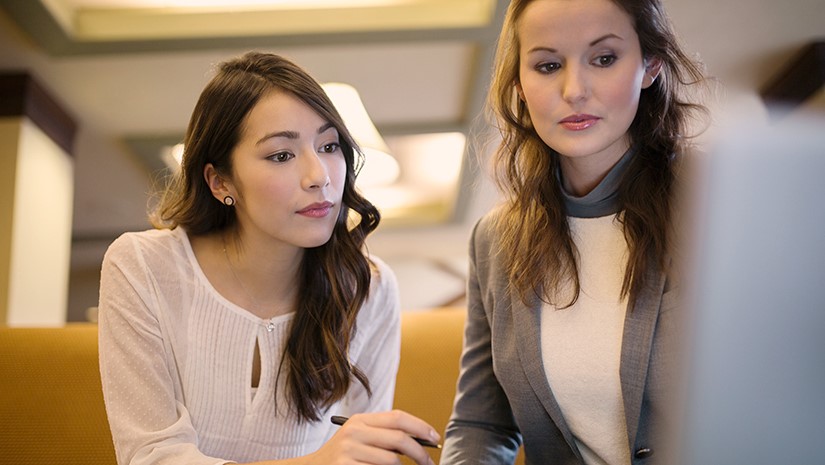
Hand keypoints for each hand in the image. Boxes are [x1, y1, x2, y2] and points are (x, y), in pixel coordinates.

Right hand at [309, 410, 438, 464]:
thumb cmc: (342, 457)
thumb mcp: (359, 439)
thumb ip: (384, 436)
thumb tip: (420, 440)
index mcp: (360, 420)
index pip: (397, 417)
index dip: (420, 427)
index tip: (434, 438)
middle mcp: (354, 432)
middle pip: (399, 439)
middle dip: (420, 453)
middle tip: (428, 462)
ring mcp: (349, 451)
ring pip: (392, 461)